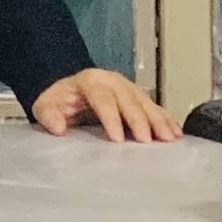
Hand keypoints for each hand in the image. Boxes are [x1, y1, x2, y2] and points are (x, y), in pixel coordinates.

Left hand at [33, 67, 177, 142]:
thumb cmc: (60, 100)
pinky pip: (154, 106)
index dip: (111, 118)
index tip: (118, 138)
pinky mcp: (138, 96)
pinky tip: (176, 131)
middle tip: (148, 140)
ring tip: (169, 137)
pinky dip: (166, 119)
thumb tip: (57, 126)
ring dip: (159, 120)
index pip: (103, 98)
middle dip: (139, 120)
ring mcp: (128, 87)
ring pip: (145, 102)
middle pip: (128, 99)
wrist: (69, 89)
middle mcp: (112, 81)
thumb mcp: (45, 105)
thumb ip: (49, 114)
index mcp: (90, 81)